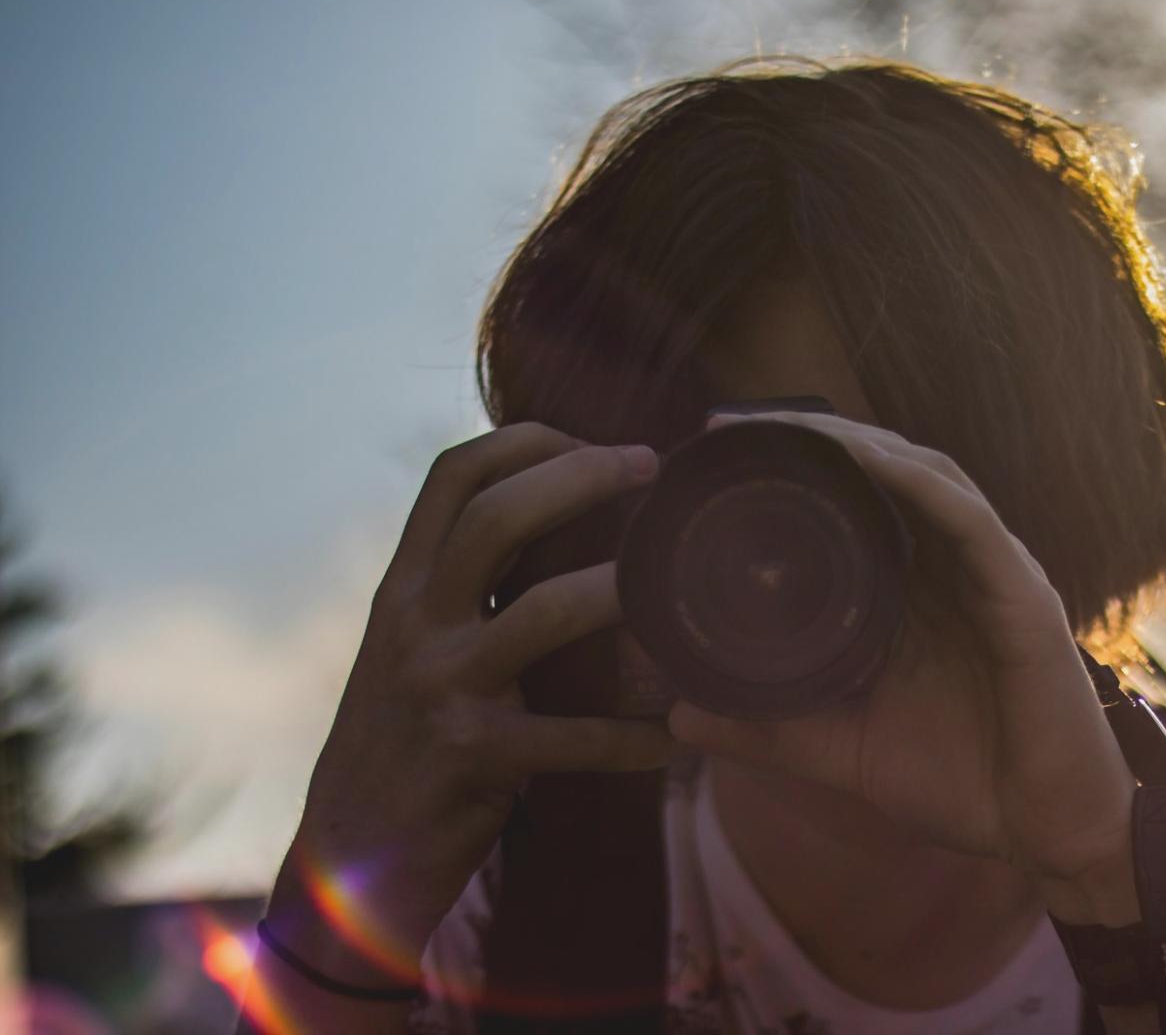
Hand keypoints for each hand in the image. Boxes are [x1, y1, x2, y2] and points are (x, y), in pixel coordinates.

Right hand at [265, 423, 680, 987]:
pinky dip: (635, 739)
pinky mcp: (474, 757)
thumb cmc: (401, 740)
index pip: (454, 476)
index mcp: (404, 587)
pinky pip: (575, 739)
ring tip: (679, 590)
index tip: (595, 443)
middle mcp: (415, 622)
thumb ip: (462, 590)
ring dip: (621, 593)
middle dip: (582, 476)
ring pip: (543, 611)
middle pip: (497, 515)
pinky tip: (681, 738)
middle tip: (652, 468)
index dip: (526, 441)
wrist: (347, 860)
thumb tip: (548, 524)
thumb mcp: (411, 647)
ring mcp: (441, 687)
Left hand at [667, 413, 1139, 923]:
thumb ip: (769, 728)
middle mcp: (954, 567)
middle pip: (886, 470)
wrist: (1045, 835)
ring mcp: (992, 575)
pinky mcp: (1022, 597)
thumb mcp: (842, 750)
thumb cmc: (960, 783)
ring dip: (861, 445)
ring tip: (791, 428)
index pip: (857, 500)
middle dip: (814, 438)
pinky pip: (971, 521)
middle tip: (733, 424)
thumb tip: (679, 715)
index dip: (796, 465)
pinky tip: (874, 462)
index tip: (717, 448)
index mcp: (917, 591)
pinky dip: (922, 485)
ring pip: (928, 476)